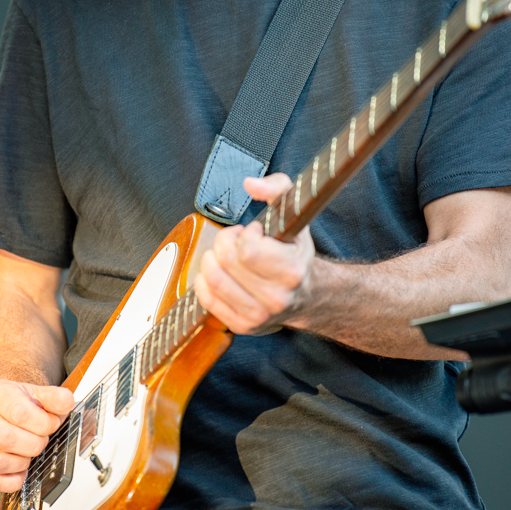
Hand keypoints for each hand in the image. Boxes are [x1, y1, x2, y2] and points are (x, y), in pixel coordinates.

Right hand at [0, 379, 74, 491]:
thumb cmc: (22, 404)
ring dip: (21, 463)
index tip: (51, 425)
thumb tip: (66, 401)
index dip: (42, 424)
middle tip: (41, 441)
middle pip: (5, 438)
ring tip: (28, 454)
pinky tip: (20, 472)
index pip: (18, 412)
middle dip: (33, 445)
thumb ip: (56, 397)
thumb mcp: (40, 394)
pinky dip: (10, 481)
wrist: (5, 409)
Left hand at [194, 173, 315, 334]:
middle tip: (237, 242)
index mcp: (292, 271)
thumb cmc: (294, 253)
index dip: (245, 234)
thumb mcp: (294, 216)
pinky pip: (207, 299)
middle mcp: (277, 297)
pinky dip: (204, 281)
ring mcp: (258, 315)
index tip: (254, 233)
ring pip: (213, 280)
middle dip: (225, 242)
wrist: (306, 295)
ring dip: (212, 260)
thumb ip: (277, 188)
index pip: (247, 249)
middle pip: (226, 261)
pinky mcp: (242, 326)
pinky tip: (218, 272)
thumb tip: (250, 183)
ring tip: (227, 256)